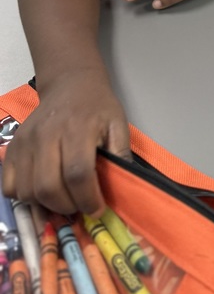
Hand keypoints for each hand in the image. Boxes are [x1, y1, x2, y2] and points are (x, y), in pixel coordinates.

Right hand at [2, 73, 129, 216]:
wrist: (70, 84)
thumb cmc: (97, 106)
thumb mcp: (118, 124)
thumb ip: (120, 155)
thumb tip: (123, 190)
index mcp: (78, 128)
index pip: (78, 173)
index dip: (87, 198)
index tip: (97, 209)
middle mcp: (47, 135)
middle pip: (49, 187)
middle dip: (67, 206)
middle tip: (80, 206)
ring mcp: (25, 142)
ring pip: (27, 191)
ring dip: (46, 205)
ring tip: (64, 199)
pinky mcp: (12, 148)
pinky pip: (9, 186)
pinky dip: (24, 197)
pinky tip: (43, 192)